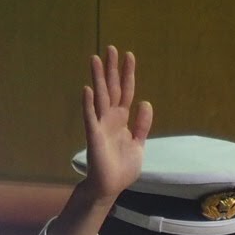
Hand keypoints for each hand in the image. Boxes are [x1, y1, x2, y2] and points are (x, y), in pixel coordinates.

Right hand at [79, 46, 150, 201]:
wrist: (110, 186)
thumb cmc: (122, 167)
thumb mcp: (139, 144)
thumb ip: (142, 124)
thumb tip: (146, 102)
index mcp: (122, 119)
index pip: (126, 91)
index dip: (127, 74)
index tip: (129, 55)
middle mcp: (110, 118)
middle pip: (111, 88)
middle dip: (111, 69)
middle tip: (111, 48)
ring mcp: (100, 125)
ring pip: (100, 97)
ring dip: (98, 78)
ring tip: (96, 59)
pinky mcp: (94, 136)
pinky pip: (90, 117)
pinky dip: (89, 104)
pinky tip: (87, 89)